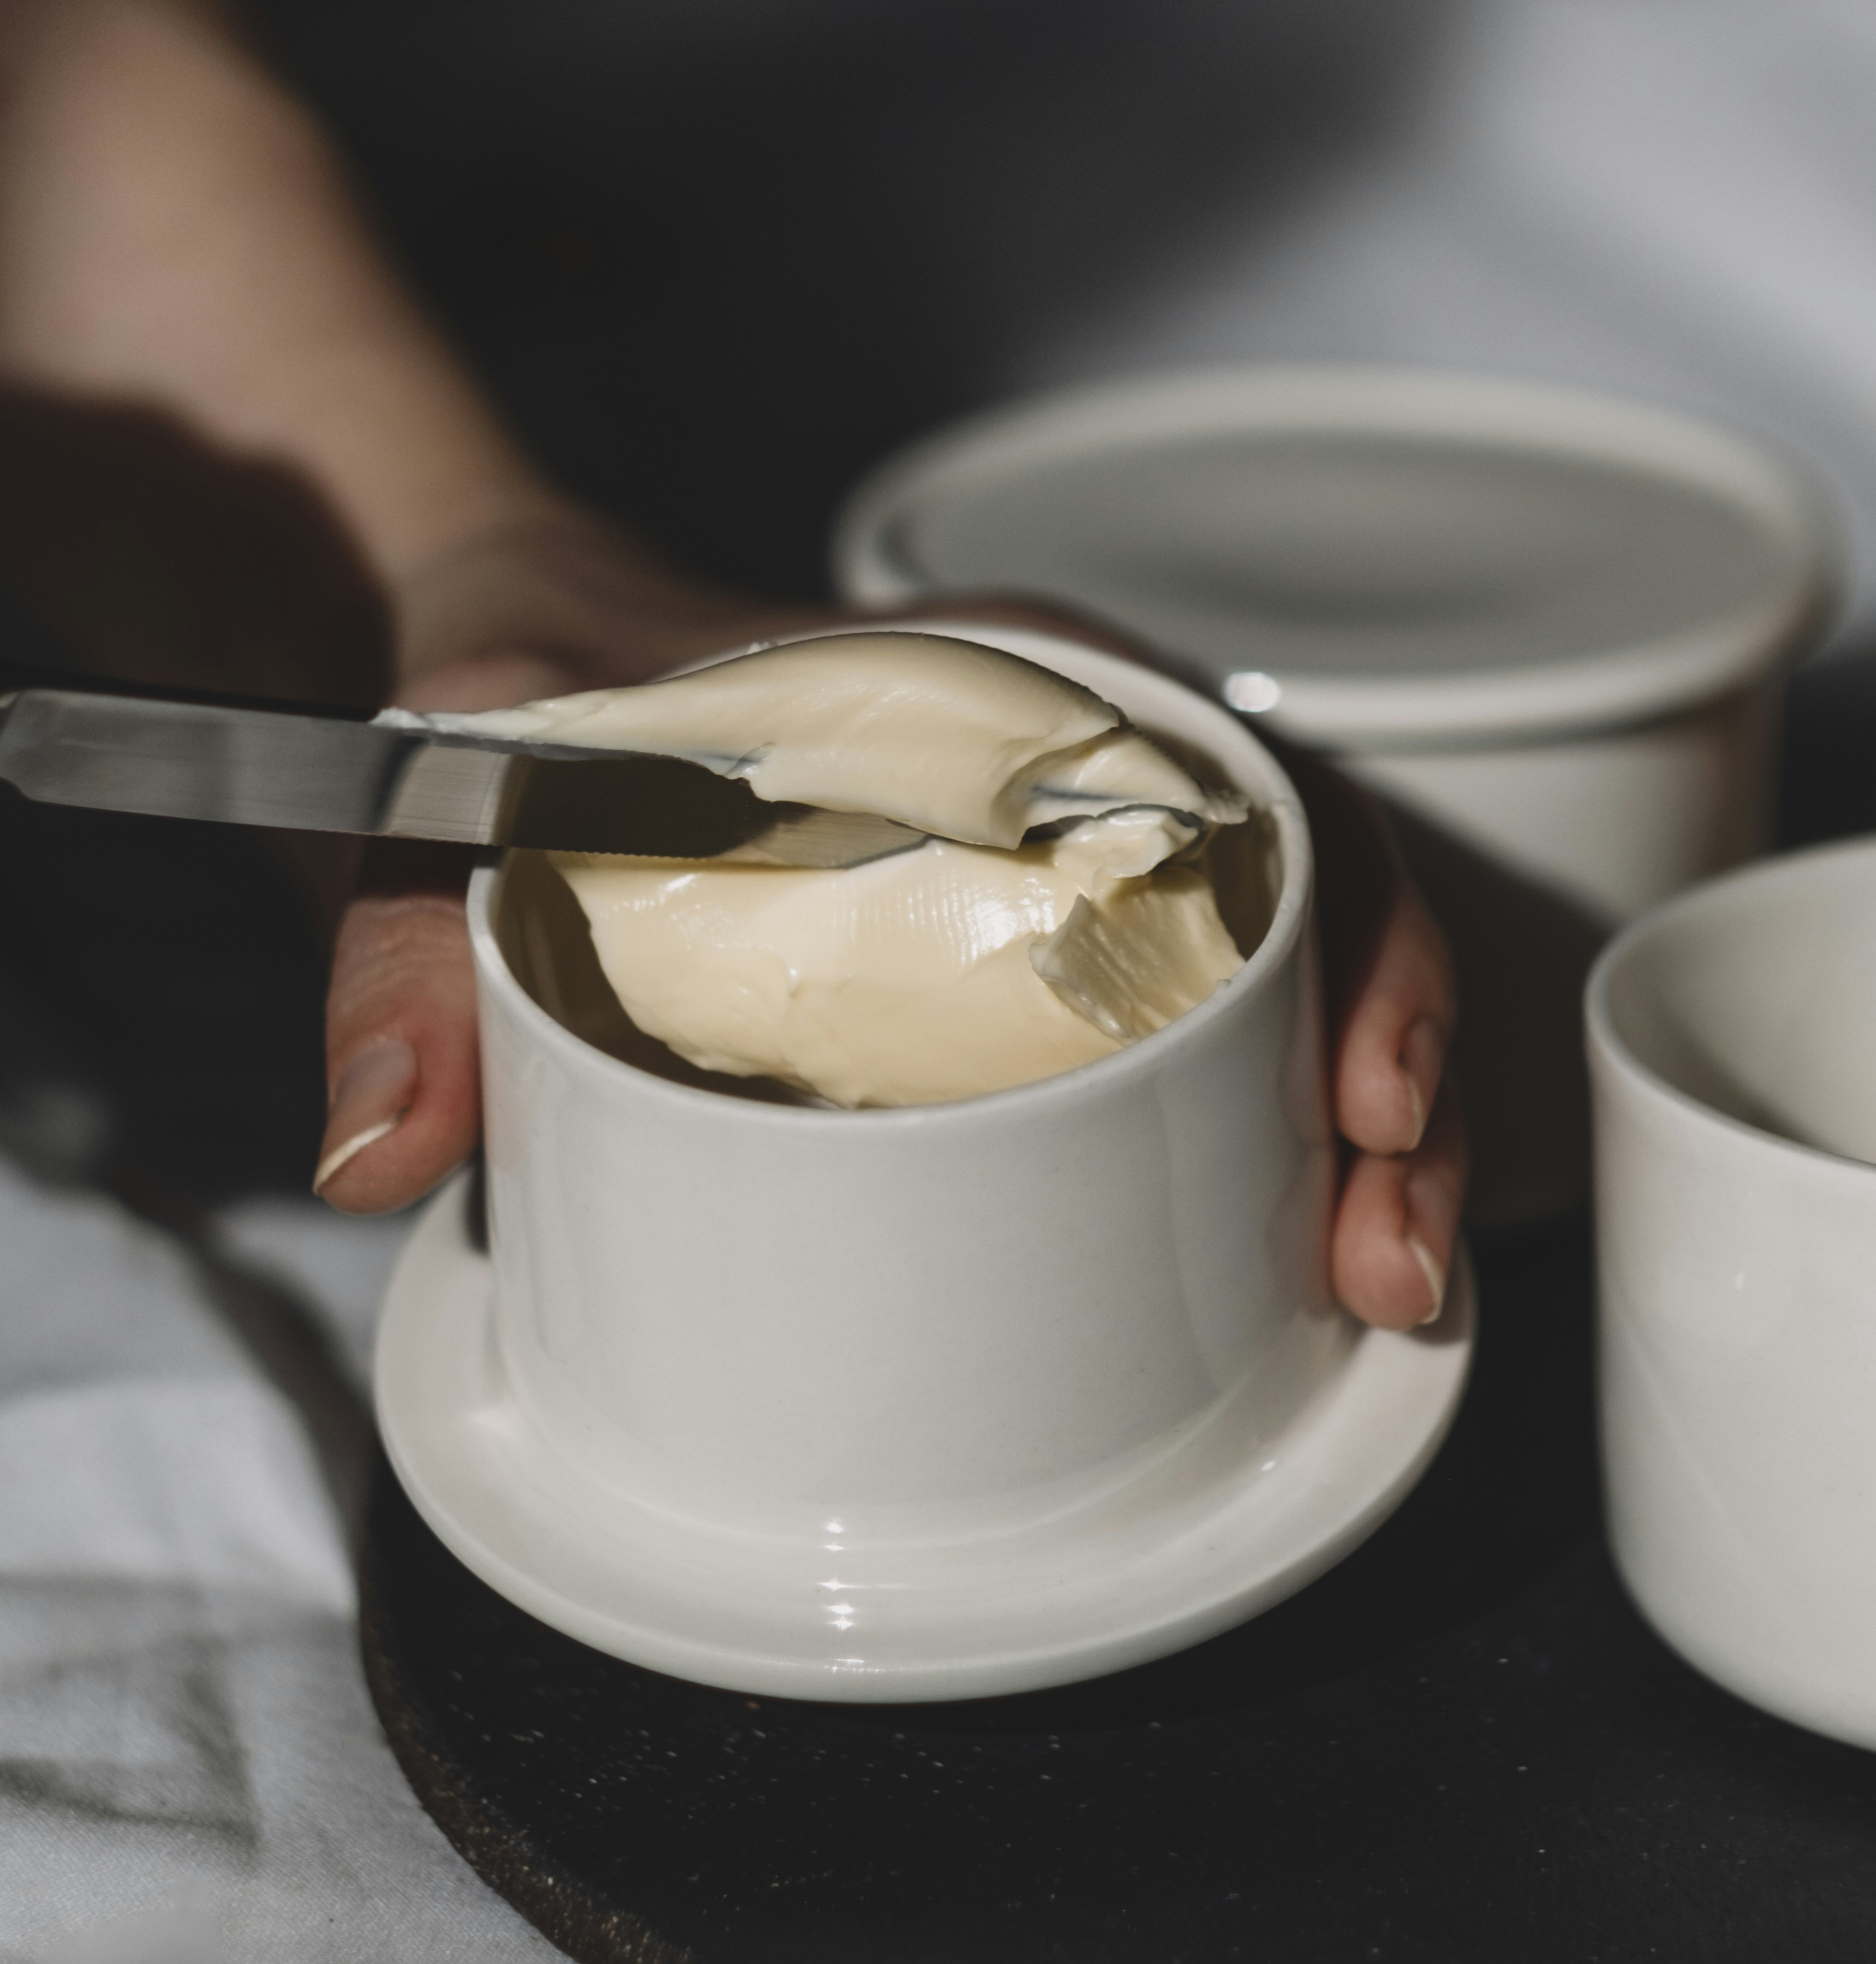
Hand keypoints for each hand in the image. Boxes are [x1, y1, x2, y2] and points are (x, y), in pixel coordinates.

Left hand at [316, 514, 1464, 1329]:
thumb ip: (400, 937)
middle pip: (1319, 898)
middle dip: (1400, 1067)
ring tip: (1380, 1284)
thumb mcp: (452, 772)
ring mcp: (1066, 892)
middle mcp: (1067, 775)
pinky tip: (1295, 1274)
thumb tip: (386, 1142)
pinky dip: (1268, 1160)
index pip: (1241, 771)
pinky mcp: (1025, 998)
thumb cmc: (511, 695)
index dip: (1353, 919)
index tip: (1358, 1076)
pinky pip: (1194, 1060)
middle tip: (1386, 1244)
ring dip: (1371, 1139)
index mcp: (990, 679)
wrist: (476, 704)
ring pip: (1293, 990)